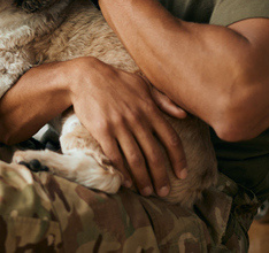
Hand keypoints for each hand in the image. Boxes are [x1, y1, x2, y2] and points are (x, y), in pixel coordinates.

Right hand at [68, 57, 186, 197]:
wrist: (85, 76)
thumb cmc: (115, 80)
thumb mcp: (142, 84)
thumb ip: (163, 100)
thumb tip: (183, 114)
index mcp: (149, 109)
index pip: (171, 139)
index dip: (178, 159)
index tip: (182, 174)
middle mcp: (137, 119)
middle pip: (154, 155)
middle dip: (161, 177)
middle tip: (164, 192)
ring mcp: (119, 125)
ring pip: (136, 159)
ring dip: (143, 179)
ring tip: (146, 191)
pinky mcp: (102, 130)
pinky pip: (115, 156)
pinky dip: (122, 172)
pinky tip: (126, 182)